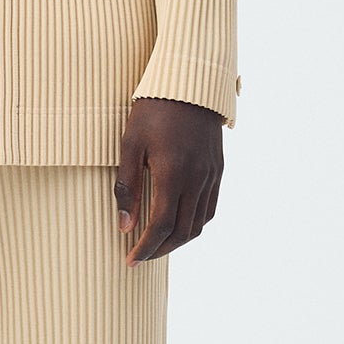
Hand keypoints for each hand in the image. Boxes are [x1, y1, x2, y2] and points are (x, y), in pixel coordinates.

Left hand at [113, 97, 223, 263]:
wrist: (190, 83)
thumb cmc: (153, 110)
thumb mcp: (130, 144)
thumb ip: (127, 187)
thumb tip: (125, 226)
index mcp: (173, 174)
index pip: (160, 226)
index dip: (145, 248)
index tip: (130, 260)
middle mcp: (196, 179)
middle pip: (182, 232)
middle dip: (159, 250)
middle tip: (140, 256)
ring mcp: (211, 175)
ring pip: (199, 224)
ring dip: (177, 241)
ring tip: (157, 245)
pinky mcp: (218, 170)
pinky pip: (210, 208)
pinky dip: (194, 224)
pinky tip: (178, 224)